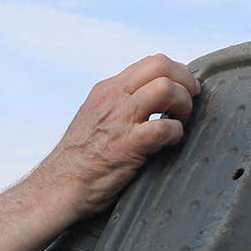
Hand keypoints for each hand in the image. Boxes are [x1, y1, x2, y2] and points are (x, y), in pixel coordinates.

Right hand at [33, 53, 200, 220]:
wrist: (58, 187)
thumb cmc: (78, 162)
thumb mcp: (94, 119)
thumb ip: (117, 108)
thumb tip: (145, 106)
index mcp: (107, 90)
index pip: (149, 63)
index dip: (175, 72)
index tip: (184, 88)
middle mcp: (114, 98)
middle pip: (161, 65)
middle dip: (185, 80)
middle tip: (192, 100)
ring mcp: (120, 119)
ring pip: (166, 88)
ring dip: (183, 103)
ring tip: (182, 120)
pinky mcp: (128, 145)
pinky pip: (164, 128)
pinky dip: (176, 133)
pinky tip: (171, 143)